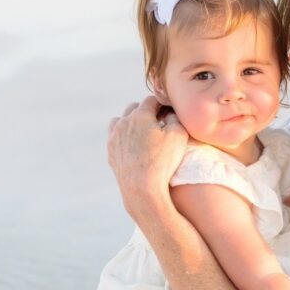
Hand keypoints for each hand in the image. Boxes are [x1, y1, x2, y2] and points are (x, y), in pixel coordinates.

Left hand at [107, 96, 187, 221]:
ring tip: (144, 132)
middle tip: (159, 122)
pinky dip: (124, 136)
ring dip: (132, 122)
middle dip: (147, 112)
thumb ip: (176, 118)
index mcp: (140, 115)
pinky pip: (116, 137)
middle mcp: (123, 123)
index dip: (163, 104)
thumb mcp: (179, 135)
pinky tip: (134, 145)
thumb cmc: (163, 162)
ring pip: (121, 121)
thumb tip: (170, 113)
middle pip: (134, 108)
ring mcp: (114, 137)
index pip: (152, 100)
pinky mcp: (111, 152)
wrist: (142, 189)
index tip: (170, 112)